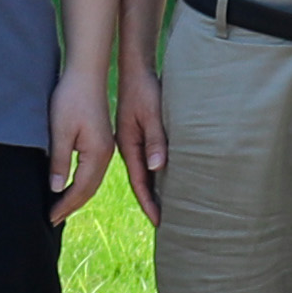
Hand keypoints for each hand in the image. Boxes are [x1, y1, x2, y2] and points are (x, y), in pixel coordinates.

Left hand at [45, 80, 115, 221]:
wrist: (86, 73)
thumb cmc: (71, 98)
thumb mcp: (60, 131)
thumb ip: (59, 161)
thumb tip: (56, 189)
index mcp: (98, 153)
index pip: (81, 188)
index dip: (66, 204)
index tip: (51, 217)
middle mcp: (106, 153)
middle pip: (90, 188)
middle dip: (71, 205)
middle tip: (53, 219)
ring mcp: (106, 147)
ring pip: (93, 180)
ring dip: (77, 195)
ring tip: (60, 208)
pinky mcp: (101, 140)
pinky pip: (92, 170)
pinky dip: (81, 182)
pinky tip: (70, 185)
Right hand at [117, 60, 169, 221]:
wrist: (133, 69)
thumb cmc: (144, 89)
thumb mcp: (152, 114)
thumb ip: (155, 139)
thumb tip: (157, 167)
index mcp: (128, 146)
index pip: (140, 182)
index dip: (149, 203)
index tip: (159, 222)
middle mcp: (128, 147)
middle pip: (140, 182)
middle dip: (150, 203)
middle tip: (164, 223)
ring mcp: (131, 141)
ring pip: (142, 172)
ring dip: (151, 190)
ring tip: (163, 208)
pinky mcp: (136, 134)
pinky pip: (144, 160)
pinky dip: (152, 174)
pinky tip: (161, 179)